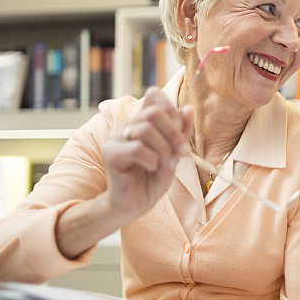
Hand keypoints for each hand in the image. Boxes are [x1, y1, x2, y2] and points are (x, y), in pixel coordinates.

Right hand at [101, 87, 191, 226]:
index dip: (171, 108)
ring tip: (165, 163)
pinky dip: (152, 159)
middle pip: (154, 112)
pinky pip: (137, 148)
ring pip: (145, 129)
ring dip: (164, 148)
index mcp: (141, 122)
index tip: (180, 129)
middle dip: (173, 132)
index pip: (154, 96)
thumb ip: (181, 132)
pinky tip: (152, 168)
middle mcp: (127, 126)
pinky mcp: (111, 154)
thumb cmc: (153, 178)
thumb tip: (188, 109)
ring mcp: (116, 139)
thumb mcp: (174, 153)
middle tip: (179, 152)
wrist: (135, 204)